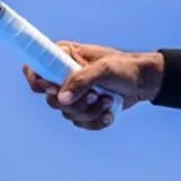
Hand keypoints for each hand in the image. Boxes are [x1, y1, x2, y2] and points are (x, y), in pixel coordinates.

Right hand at [22, 43, 162, 130]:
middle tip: (94, 95)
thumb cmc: (125, 67)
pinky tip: (109, 112)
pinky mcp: (84, 108)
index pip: (35, 68)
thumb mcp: (104, 69)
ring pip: (66, 113)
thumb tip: (60, 98)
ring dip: (89, 112)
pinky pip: (80, 123)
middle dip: (75, 103)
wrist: (144, 82)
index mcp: (63, 57)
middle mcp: (64, 76)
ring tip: (107, 101)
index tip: (54, 89)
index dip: (39, 82)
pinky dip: (96, 121)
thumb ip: (81, 81)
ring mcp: (74, 93)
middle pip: (50, 99)